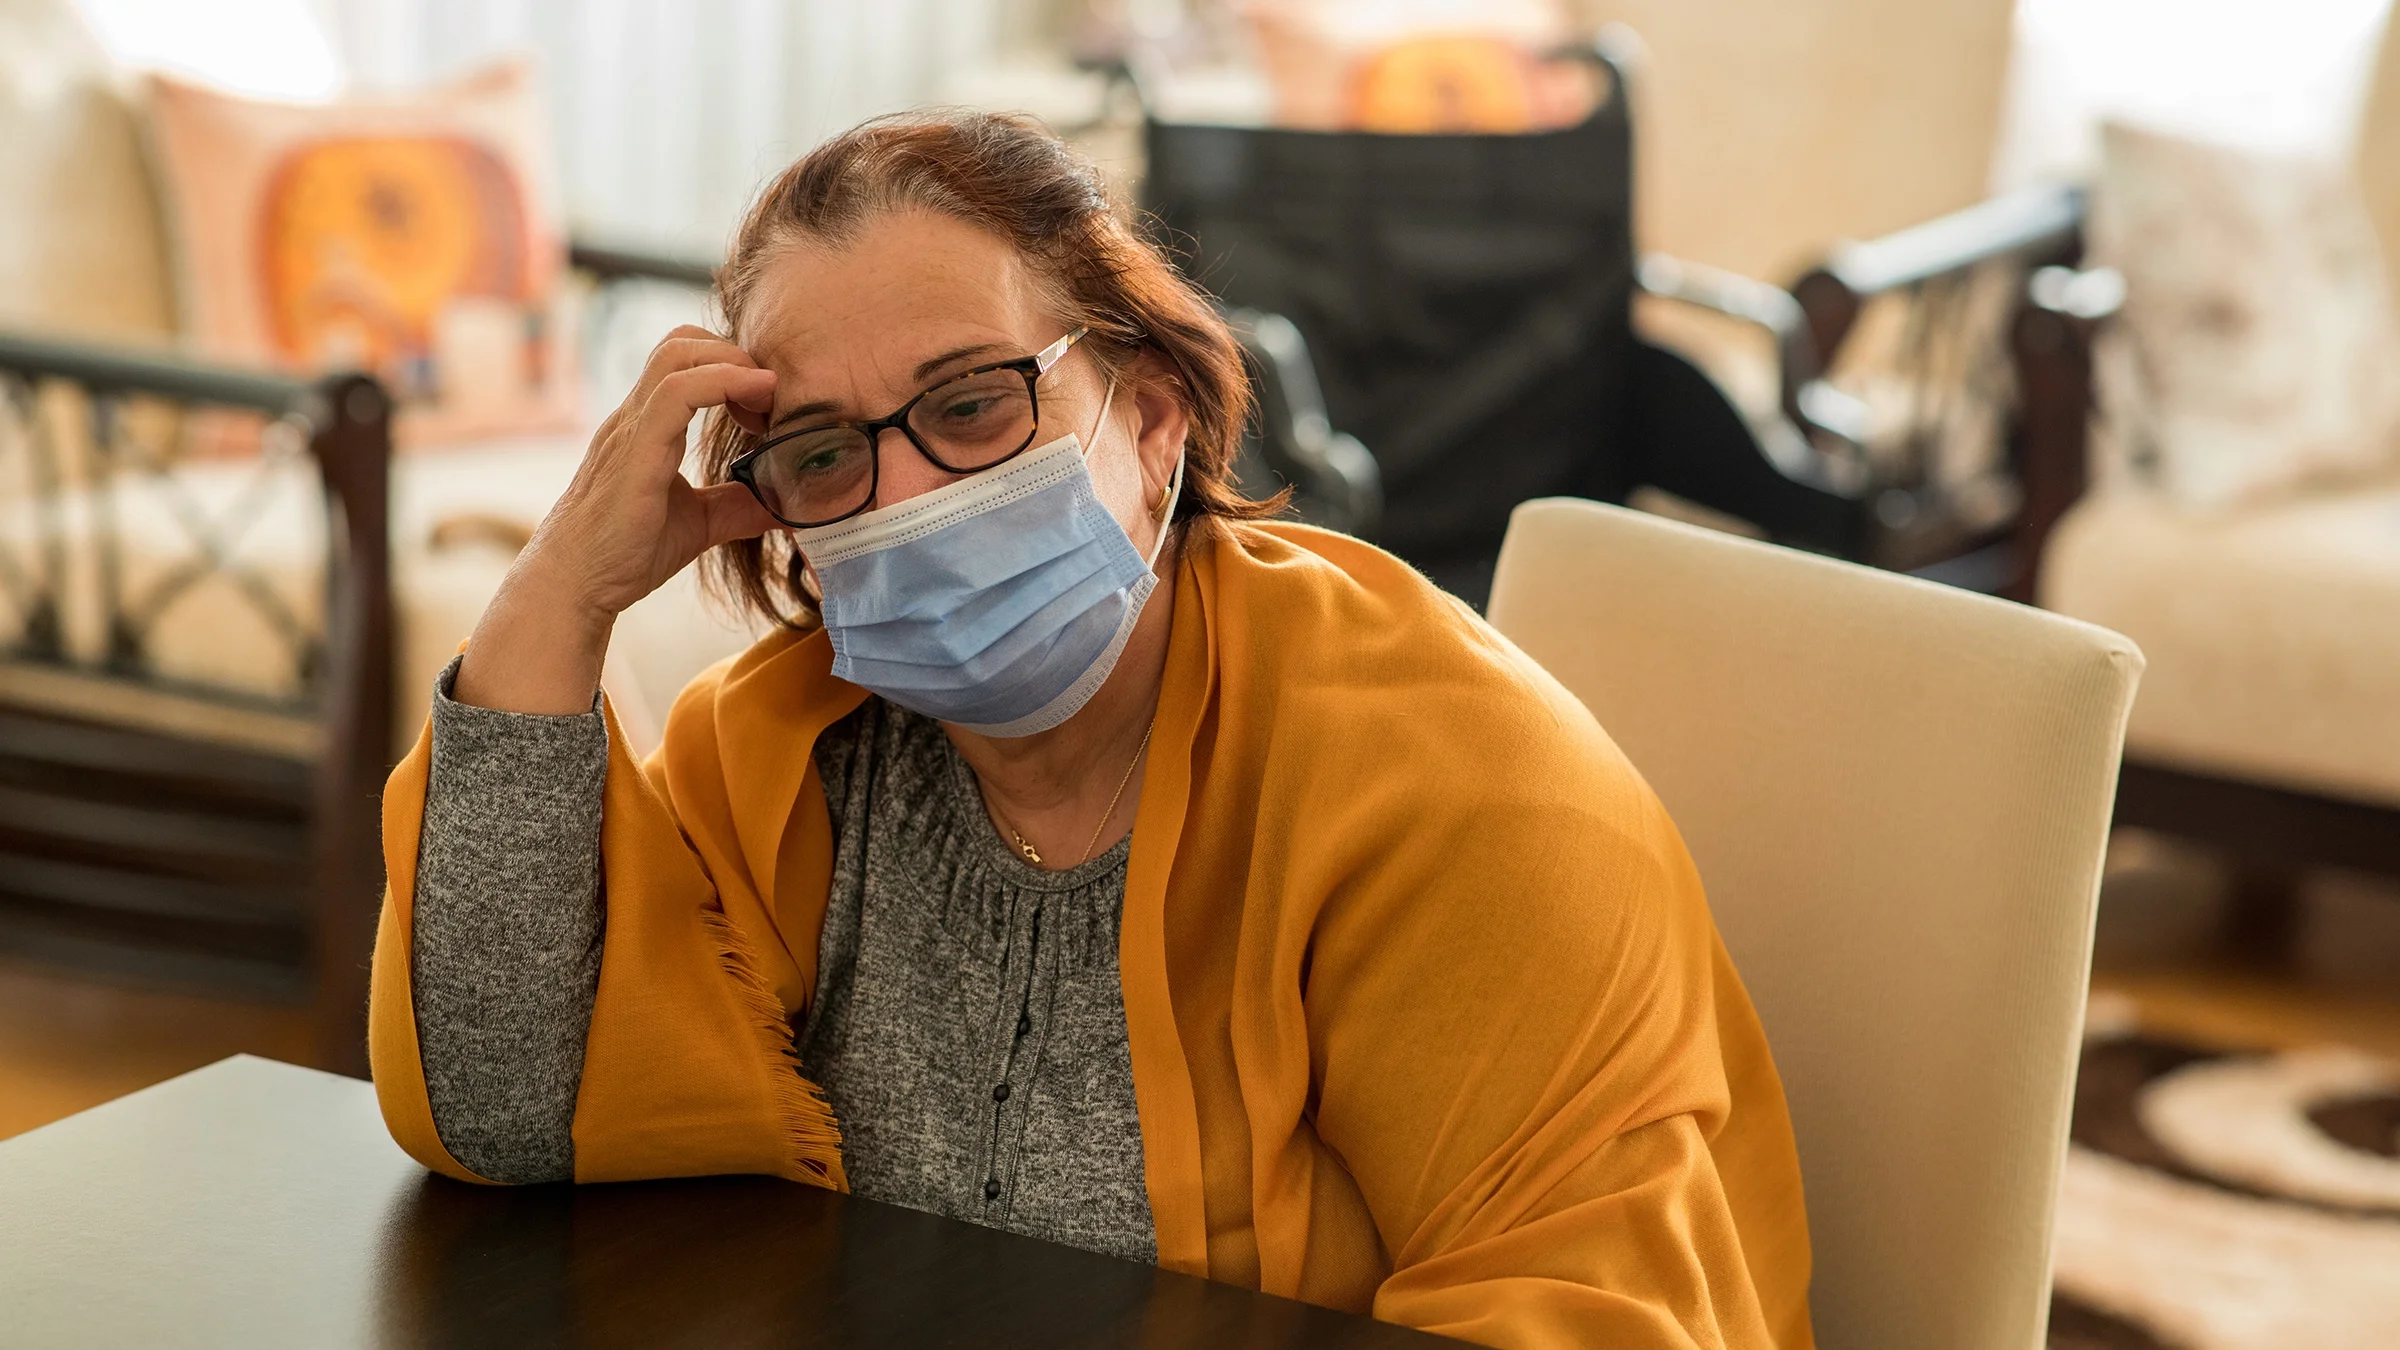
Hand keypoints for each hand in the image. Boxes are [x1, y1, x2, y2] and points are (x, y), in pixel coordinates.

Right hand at [525, 326, 778, 618]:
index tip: (769, 406)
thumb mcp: (699, 522)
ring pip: (677, 354)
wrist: (573, 584)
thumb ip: (737, 506)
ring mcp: (632, 428)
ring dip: (735, 364)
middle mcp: (636, 416)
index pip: (686, 361)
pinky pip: (675, 393)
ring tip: (770, 399)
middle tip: (773, 400)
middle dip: (737, 354)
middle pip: (682, 342)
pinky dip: (723, 383)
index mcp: (649, 426)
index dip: (733, 367)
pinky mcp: (635, 451)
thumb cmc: (624, 553)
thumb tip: (786, 504)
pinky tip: (757, 401)